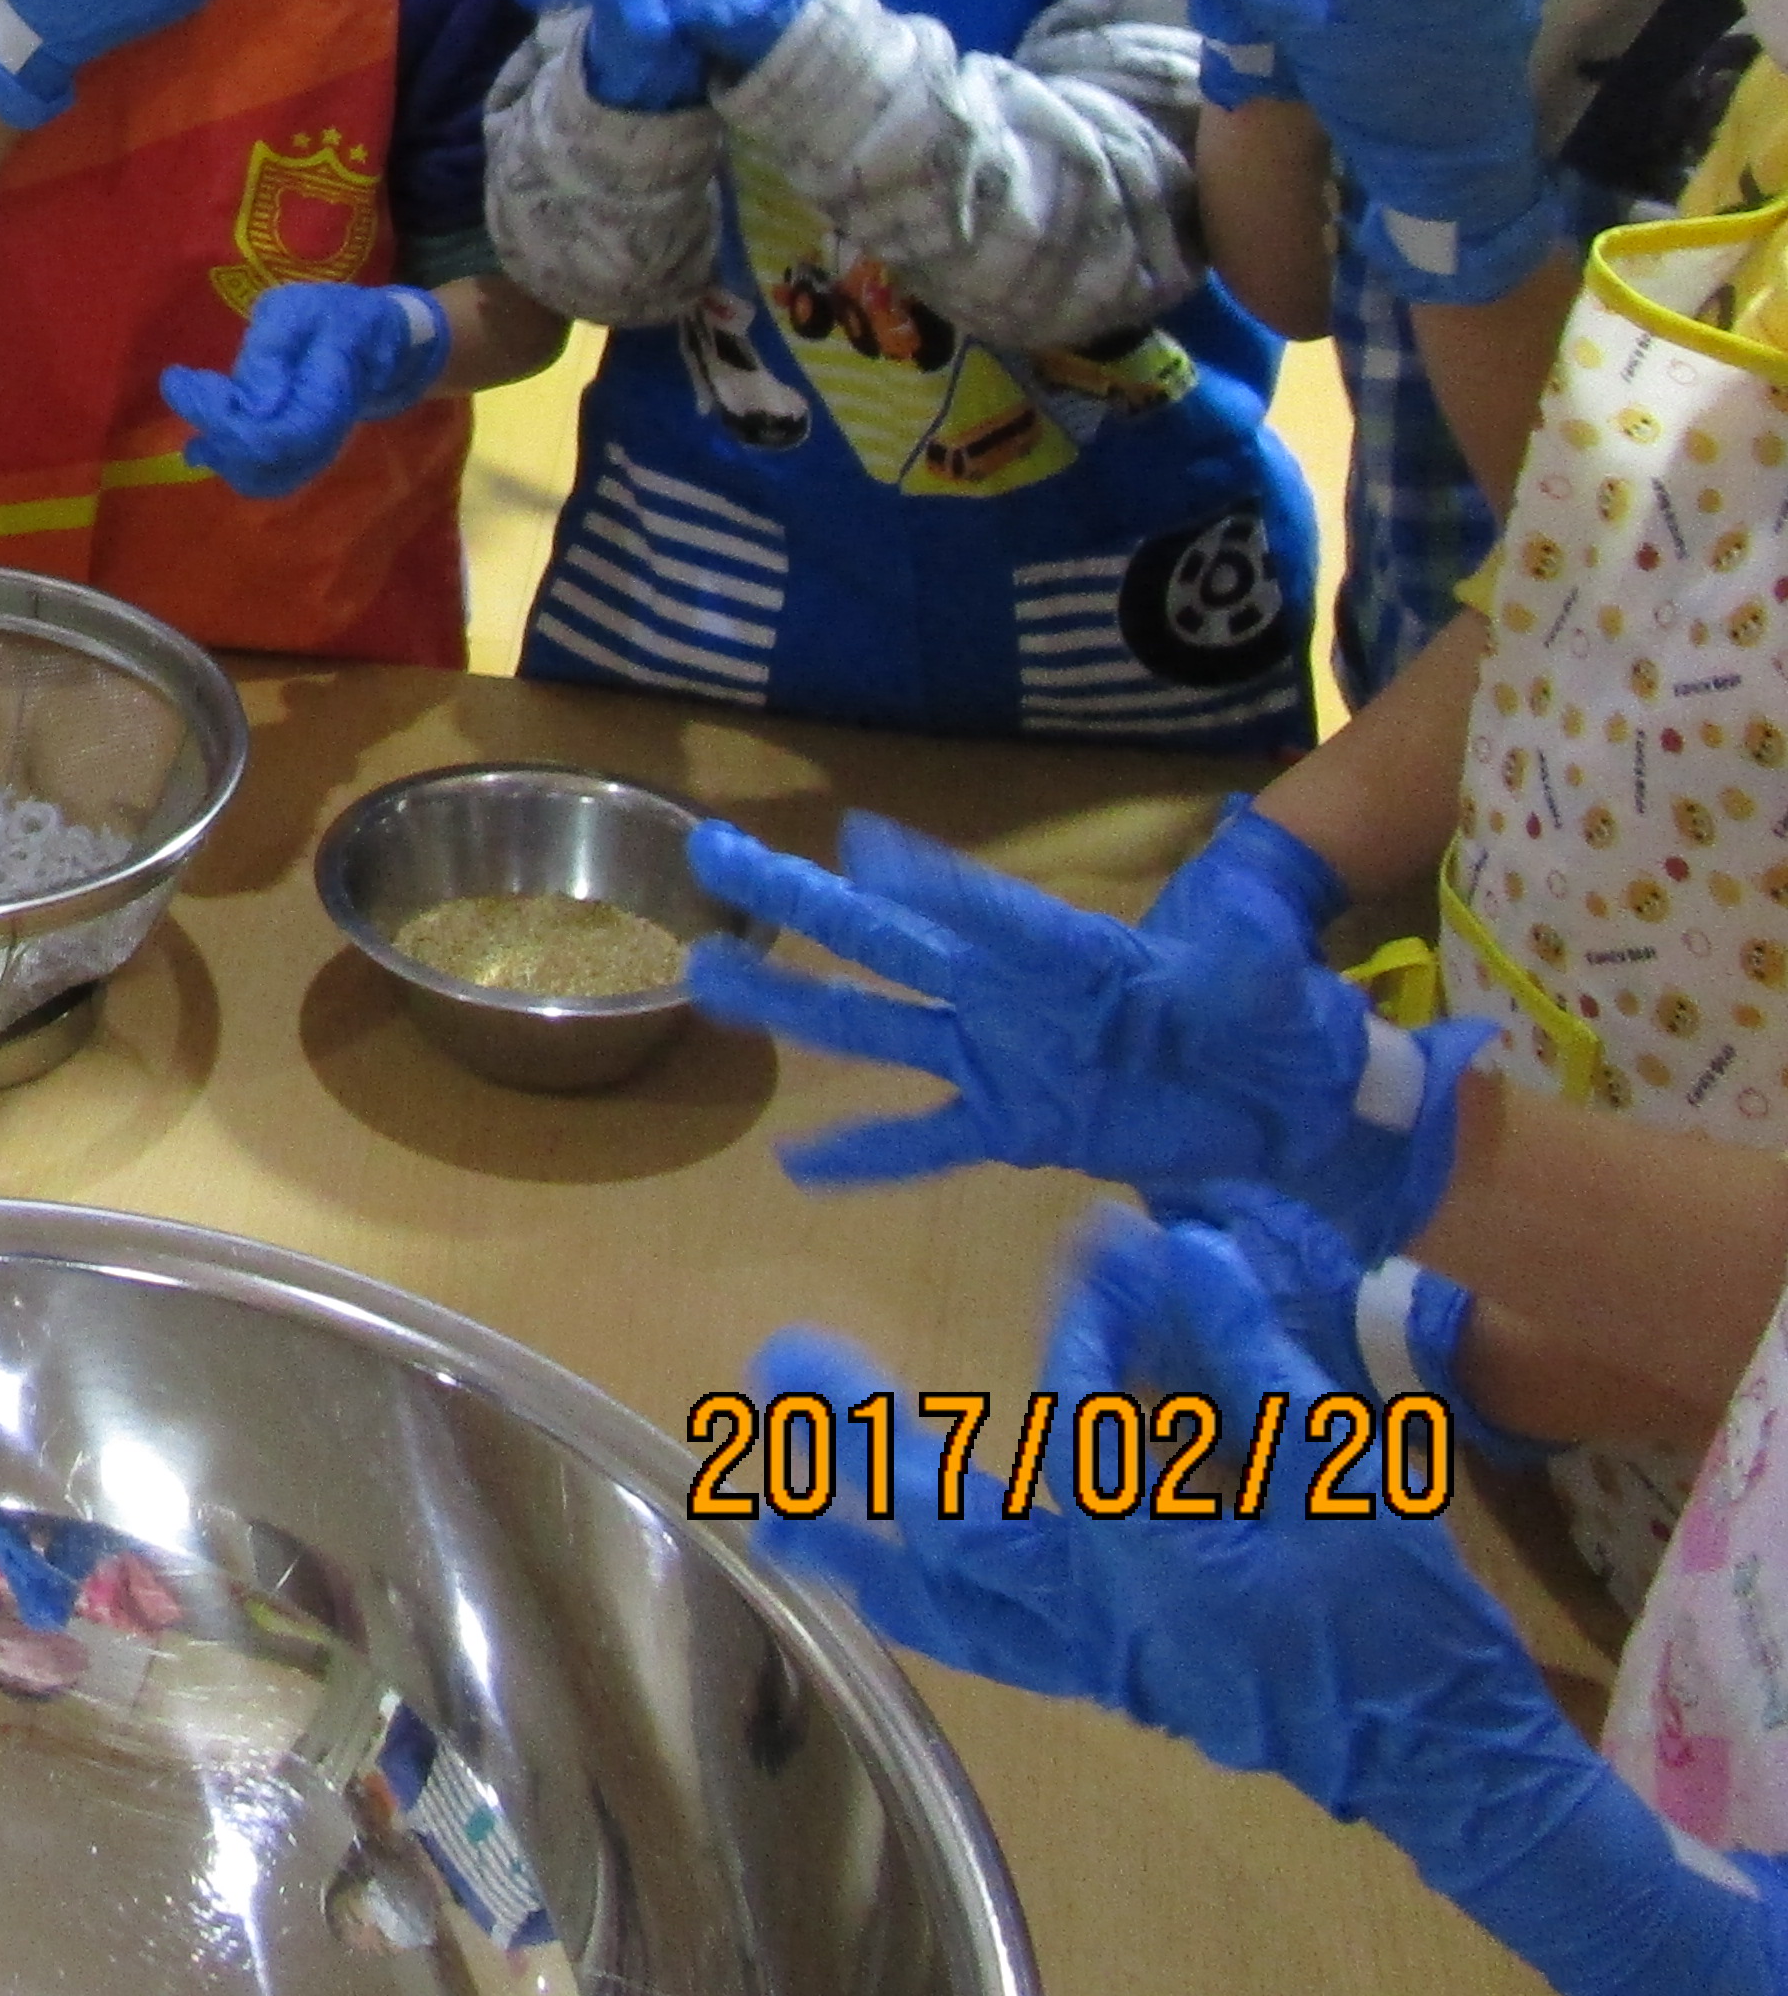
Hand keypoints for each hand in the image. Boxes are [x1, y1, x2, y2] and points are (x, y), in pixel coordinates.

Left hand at [161, 282, 450, 499]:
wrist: (381, 340)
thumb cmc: (337, 316)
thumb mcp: (301, 309)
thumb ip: (274, 348)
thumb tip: (252, 404)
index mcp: (327, 397)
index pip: (274, 434)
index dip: (221, 418)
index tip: (179, 379)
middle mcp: (323, 436)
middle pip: (263, 461)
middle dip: (213, 429)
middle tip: (182, 387)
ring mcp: (314, 450)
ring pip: (262, 477)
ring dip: (218, 451)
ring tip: (189, 412)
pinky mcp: (303, 454)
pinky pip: (266, 475)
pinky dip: (230, 462)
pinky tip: (203, 443)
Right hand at [686, 810, 1488, 1255]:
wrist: (1298, 1100)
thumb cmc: (1278, 1018)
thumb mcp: (1263, 975)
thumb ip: (1236, 957)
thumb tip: (1226, 928)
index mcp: (1069, 953)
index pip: (985, 910)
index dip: (925, 878)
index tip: (853, 841)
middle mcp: (1011, 995)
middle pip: (889, 945)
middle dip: (802, 904)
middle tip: (717, 855)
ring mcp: (1003, 1061)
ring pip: (879, 1031)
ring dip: (796, 1008)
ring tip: (708, 975)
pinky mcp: (1018, 1126)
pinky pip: (928, 1139)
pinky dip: (867, 1153)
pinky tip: (798, 1164)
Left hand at [754, 1227, 1722, 1994]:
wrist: (1446, 1763)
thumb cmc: (1403, 1617)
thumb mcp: (1346, 1472)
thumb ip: (1253, 1363)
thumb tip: (1185, 1251)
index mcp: (1143, 1554)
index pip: (1078, 1416)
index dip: (1089, 1319)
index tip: (1106, 1241)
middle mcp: (1091, 1612)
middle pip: (940, 1528)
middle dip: (859, 1450)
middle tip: (781, 1371)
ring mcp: (1093, 1657)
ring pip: (943, 1602)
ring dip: (859, 1540)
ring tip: (771, 1499)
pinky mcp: (1114, 1678)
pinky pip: (987, 1638)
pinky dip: (921, 1602)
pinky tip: (875, 1578)